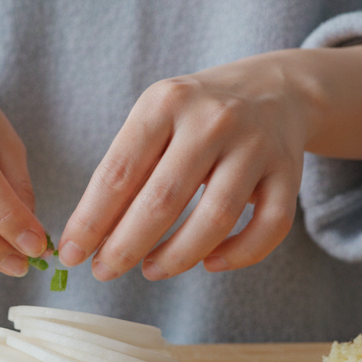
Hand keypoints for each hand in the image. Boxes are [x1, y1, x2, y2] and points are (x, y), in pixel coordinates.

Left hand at [58, 45, 361, 280]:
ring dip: (178, 256)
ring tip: (151, 270)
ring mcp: (256, 145)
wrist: (274, 89)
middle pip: (163, 199)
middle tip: (104, 272)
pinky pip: (269, 227)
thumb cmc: (196, 115)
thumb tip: (89, 236)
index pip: (119, 172)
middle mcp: (212, 119)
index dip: (90, 220)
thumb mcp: (155, 119)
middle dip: (126, 245)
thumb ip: (127, 170)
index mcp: (166, 103)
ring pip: (216, 218)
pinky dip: (239, 255)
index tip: (71, 254)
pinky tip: (209, 263)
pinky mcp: (289, 171)